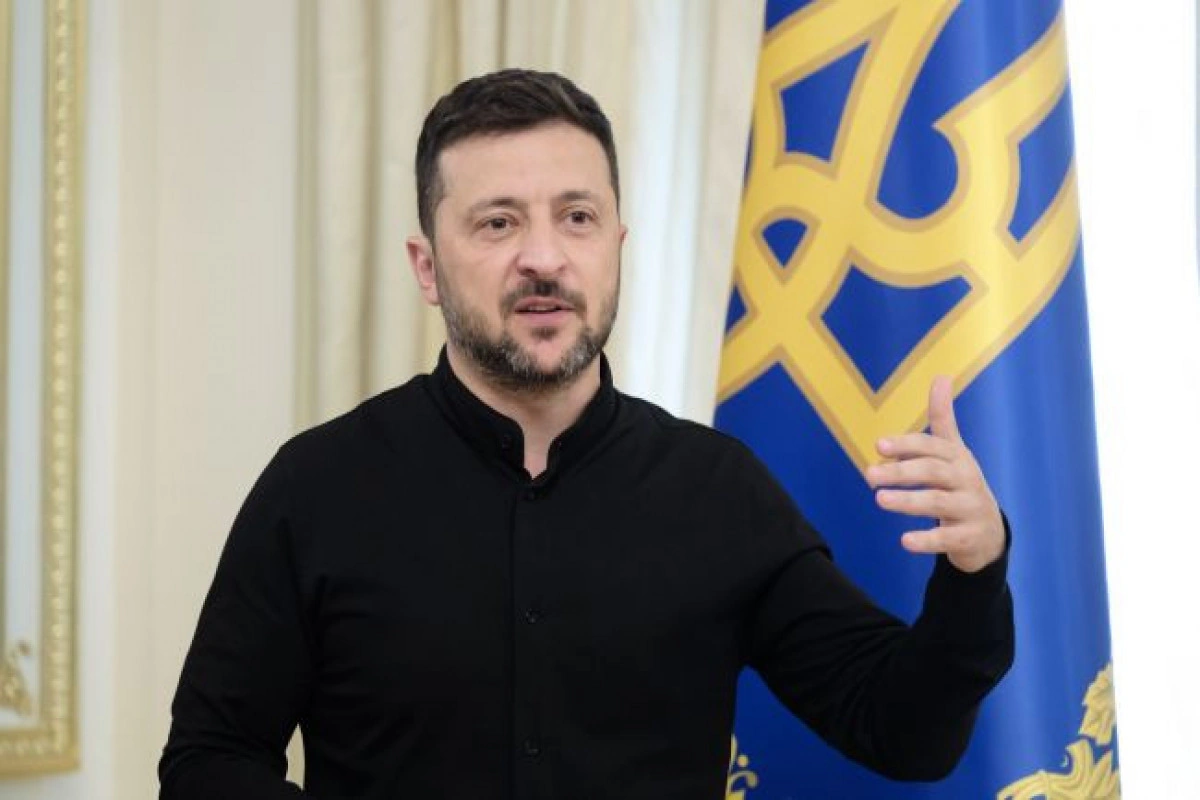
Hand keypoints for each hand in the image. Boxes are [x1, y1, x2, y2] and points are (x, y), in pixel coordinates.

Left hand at [865, 376, 1004, 572]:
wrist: (988, 533)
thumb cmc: (961, 485)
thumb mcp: (953, 451)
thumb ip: (943, 418)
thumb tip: (941, 375)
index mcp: (957, 457)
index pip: (931, 446)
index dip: (906, 444)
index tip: (879, 445)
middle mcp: (966, 479)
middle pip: (933, 472)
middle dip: (901, 472)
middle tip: (869, 476)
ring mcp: (970, 508)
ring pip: (938, 503)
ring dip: (908, 501)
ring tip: (880, 500)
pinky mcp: (969, 537)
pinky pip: (948, 538)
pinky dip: (927, 540)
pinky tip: (904, 541)